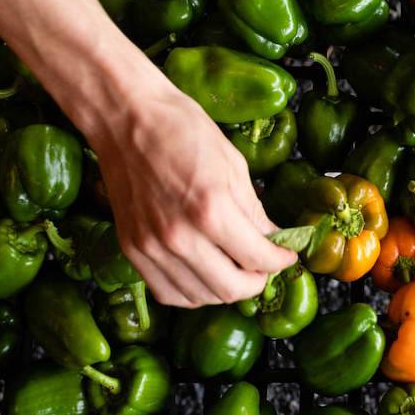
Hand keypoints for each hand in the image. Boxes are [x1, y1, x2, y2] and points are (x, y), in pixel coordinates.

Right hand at [89, 86, 296, 306]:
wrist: (126, 118)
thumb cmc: (183, 131)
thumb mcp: (234, 165)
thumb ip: (254, 211)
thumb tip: (273, 240)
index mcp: (212, 210)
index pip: (258, 258)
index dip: (281, 261)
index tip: (288, 254)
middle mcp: (180, 237)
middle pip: (232, 288)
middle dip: (258, 281)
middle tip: (265, 266)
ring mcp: (152, 247)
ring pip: (200, 296)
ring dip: (226, 289)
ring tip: (237, 270)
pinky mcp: (132, 249)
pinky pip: (168, 293)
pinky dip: (193, 293)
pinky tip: (206, 276)